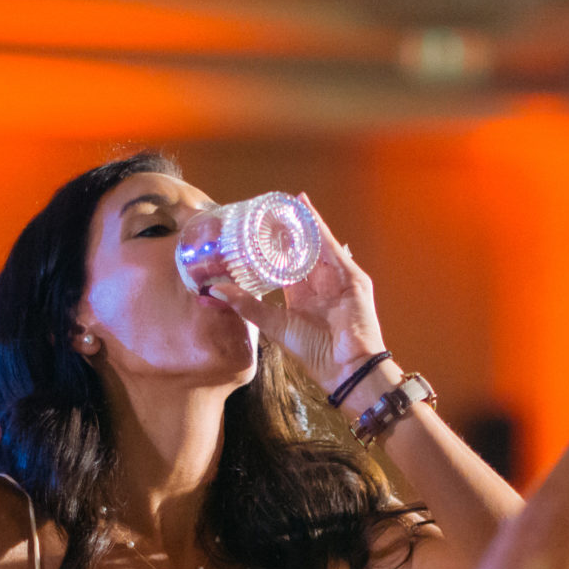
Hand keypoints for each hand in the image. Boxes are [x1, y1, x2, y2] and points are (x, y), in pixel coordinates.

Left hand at [206, 193, 384, 394]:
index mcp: (302, 295)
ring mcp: (339, 279)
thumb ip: (247, 305)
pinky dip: (321, 232)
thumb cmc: (313, 352)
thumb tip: (215, 291)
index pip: (286, 263)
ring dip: (306, 223)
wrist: (344, 367)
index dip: (274, 246)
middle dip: (291, 228)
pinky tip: (309, 215)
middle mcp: (321, 283)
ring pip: (319, 244)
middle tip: (274, 207)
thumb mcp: (274, 324)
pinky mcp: (353, 278)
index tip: (258, 228)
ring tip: (292, 201)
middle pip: (304, 248)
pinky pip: (334, 249)